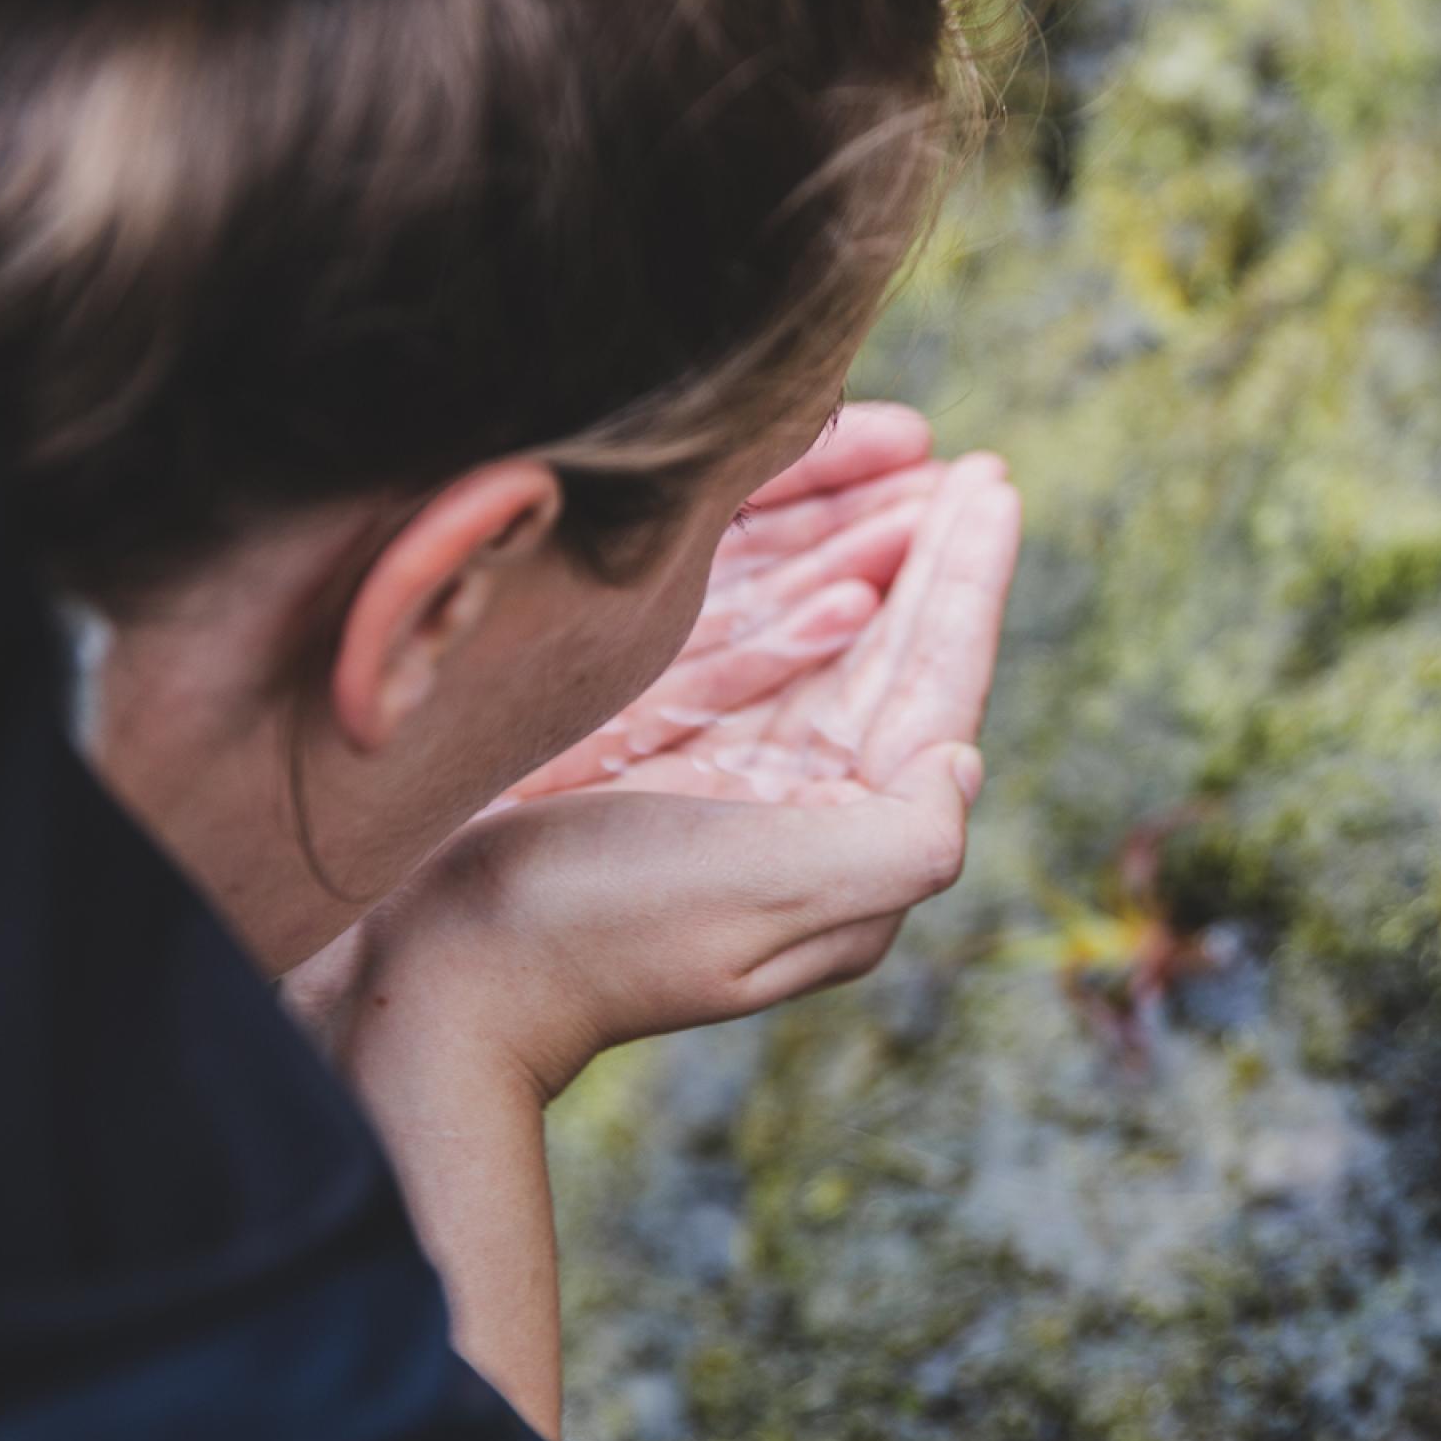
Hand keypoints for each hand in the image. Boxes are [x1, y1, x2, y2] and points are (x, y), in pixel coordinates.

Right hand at [293, 434, 1018, 1434]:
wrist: (446, 975)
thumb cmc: (610, 926)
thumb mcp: (783, 891)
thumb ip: (904, 837)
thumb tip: (964, 763)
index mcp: (854, 854)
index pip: (937, 690)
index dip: (969, 582)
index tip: (994, 484)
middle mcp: (809, 823)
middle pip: (893, 662)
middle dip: (933, 559)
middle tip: (973, 466)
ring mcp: (736, 797)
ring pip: (829, 657)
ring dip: (873, 565)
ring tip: (915, 484)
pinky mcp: (665, 777)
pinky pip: (750, 668)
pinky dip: (790, 602)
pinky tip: (820, 562)